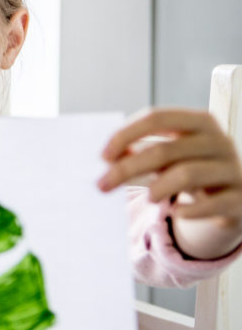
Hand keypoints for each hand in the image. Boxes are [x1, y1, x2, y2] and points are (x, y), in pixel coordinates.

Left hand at [100, 108, 241, 258]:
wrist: (232, 198)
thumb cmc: (189, 170)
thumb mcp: (165, 158)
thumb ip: (138, 153)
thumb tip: (108, 159)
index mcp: (200, 122)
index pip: (157, 117)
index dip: (125, 135)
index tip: (103, 157)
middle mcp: (219, 141)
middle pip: (164, 150)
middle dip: (127, 168)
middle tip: (102, 185)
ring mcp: (233, 169)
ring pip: (186, 174)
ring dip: (157, 188)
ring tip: (147, 197)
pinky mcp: (241, 198)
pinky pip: (213, 204)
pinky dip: (190, 210)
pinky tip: (177, 212)